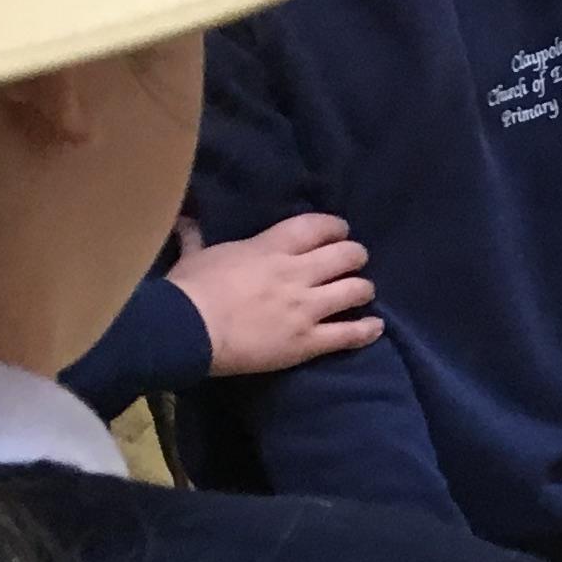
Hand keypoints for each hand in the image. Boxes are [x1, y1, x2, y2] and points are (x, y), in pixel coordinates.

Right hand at [172, 213, 378, 375]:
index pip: (317, 227)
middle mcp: (296, 273)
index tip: (338, 231)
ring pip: (355, 291)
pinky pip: (349, 334)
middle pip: (346, 255)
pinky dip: (367, 330)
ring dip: (363, 289)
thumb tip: (185, 220)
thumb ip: (196, 239)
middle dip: (355, 256)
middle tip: (354, 261)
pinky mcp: (307, 341)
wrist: (187, 330)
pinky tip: (376, 327)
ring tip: (362, 292)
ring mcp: (306, 307)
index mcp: (270, 248)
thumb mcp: (193, 257)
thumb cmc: (187, 290)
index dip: (335, 227)